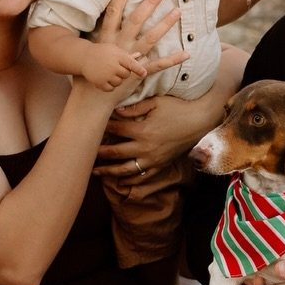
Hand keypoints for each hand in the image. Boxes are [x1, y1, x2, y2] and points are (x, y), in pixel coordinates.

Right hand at [81, 0, 185, 106]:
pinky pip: (159, 65)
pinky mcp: (139, 72)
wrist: (93, 95)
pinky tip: (187, 53)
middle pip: (135, 20)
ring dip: (165, 24)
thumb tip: (107, 17)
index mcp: (108, 38)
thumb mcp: (95, 48)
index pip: (113, 12)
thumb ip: (104, 33)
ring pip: (150, 38)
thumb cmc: (93, 70)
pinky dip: (173, 60)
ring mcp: (131, 58)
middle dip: (148, 4)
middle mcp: (120, 45)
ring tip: (177, 11)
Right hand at [84, 41, 150, 92]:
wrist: (83, 57)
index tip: (144, 73)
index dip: (138, 69)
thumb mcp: (114, 49)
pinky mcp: (100, 83)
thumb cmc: (101, 52)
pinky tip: (105, 79)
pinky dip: (109, 86)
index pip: (131, 64)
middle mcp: (113, 66)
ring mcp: (106, 75)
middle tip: (115, 68)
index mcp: (118, 56)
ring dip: (116, 80)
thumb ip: (126, 55)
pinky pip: (111, 88)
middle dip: (123, 73)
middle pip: (126, 75)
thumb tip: (140, 55)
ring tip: (108, 72)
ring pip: (119, 83)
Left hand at [95, 92, 213, 183]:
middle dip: (99, 153)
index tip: (92, 126)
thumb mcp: (156, 102)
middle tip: (84, 153)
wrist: (200, 121)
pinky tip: (119, 182)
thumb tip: (116, 111)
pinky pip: (142, 177)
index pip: (116, 130)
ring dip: (109, 172)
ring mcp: (153, 159)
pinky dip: (130, 181)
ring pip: (126, 169)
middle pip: (116, 152)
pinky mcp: (160, 165)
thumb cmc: (178, 108)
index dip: (103, 127)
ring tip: (95, 172)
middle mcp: (146, 148)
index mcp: (143, 130)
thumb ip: (135, 107)